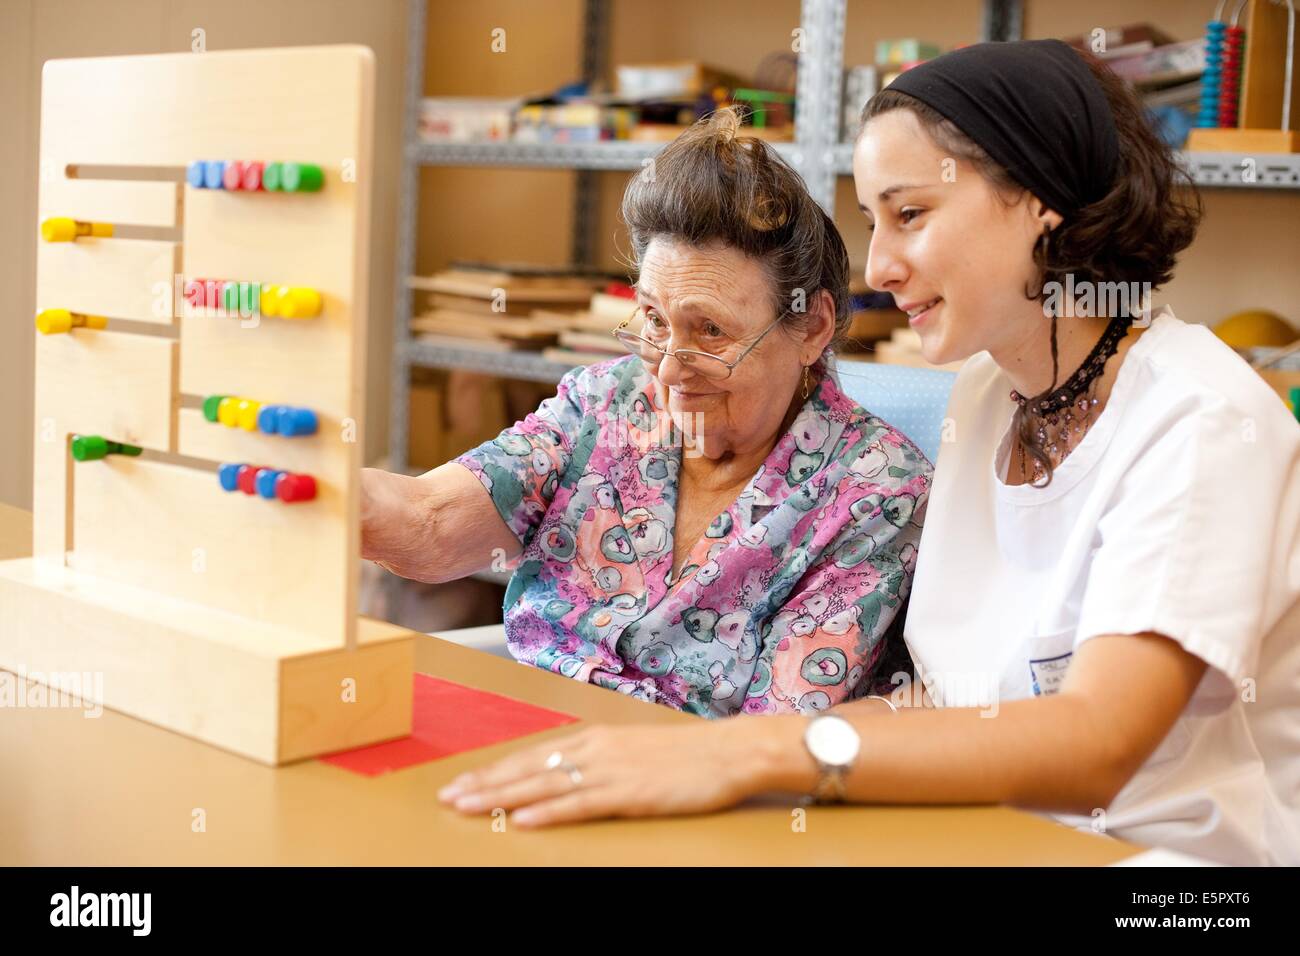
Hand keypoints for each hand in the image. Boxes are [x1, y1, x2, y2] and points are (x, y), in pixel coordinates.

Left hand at [437, 720, 772, 827]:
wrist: (729, 751)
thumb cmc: (686, 754)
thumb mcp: (633, 750)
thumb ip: (599, 760)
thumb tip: (566, 774)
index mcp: (595, 737)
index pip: (532, 755)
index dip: (494, 769)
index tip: (462, 780)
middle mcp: (595, 749)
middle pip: (527, 768)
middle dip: (484, 783)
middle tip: (448, 797)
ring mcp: (610, 770)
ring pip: (543, 786)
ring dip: (501, 797)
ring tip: (468, 808)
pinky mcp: (628, 793)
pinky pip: (578, 805)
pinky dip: (546, 813)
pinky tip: (521, 820)